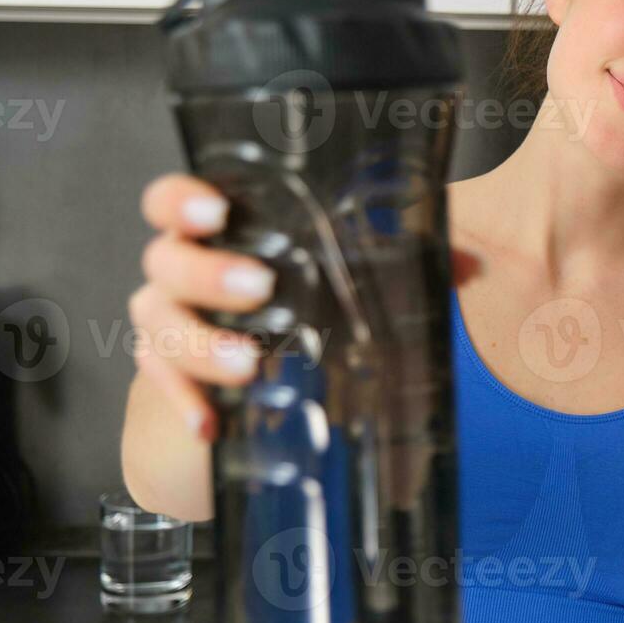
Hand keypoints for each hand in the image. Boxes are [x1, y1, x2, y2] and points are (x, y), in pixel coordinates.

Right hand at [129, 172, 484, 442]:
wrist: (247, 380)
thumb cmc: (295, 306)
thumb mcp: (344, 279)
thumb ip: (397, 263)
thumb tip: (463, 266)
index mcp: (218, 233)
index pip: (172, 200)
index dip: (182, 200)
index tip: (217, 212)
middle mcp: (179, 272)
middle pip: (167, 260)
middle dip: (208, 273)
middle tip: (260, 288)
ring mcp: (167, 324)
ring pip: (160, 323)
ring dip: (201, 343)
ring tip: (251, 364)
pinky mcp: (166, 378)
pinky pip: (162, 387)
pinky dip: (186, 402)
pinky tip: (211, 422)